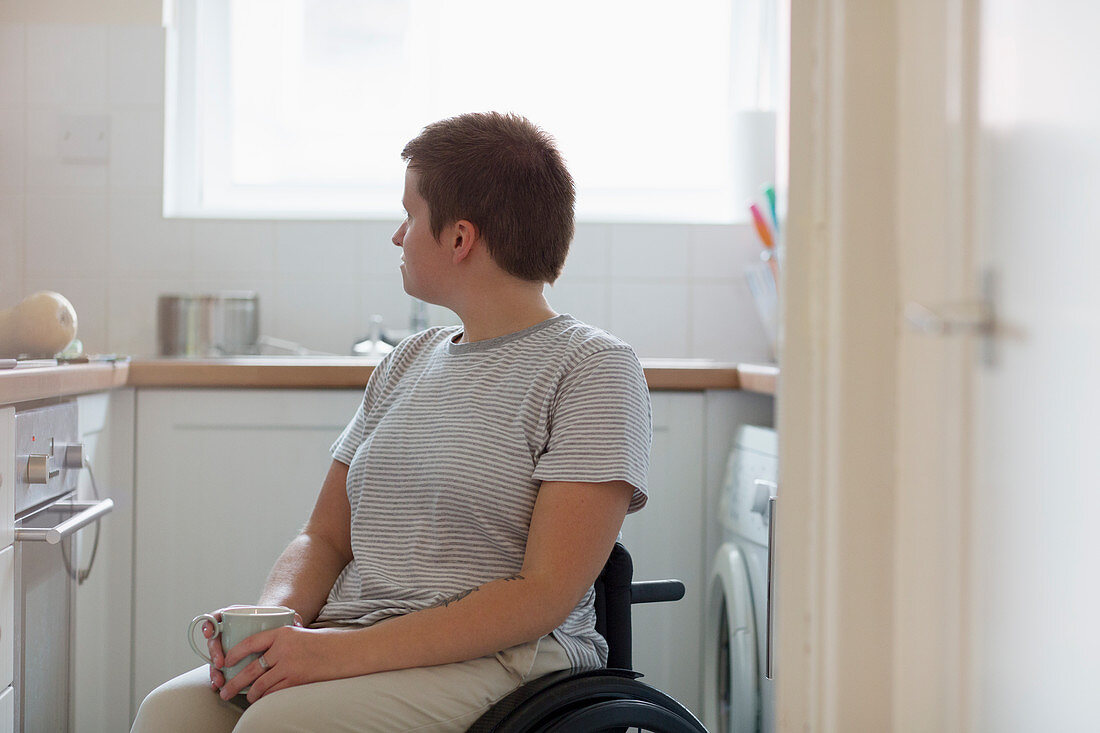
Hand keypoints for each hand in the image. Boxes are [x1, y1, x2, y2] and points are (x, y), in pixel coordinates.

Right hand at [205, 606, 303, 692]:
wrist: (275, 632)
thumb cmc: (277, 624)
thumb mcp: (282, 619)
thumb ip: (290, 618)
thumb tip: (298, 623)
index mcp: (237, 617)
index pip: (218, 616)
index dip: (210, 623)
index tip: (210, 632)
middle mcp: (228, 631)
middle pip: (214, 640)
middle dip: (214, 652)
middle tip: (221, 663)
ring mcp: (226, 646)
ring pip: (214, 656)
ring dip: (213, 669)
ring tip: (220, 680)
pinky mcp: (229, 660)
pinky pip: (218, 668)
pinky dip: (216, 676)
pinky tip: (219, 685)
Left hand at [218, 624, 342, 703]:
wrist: (347, 651)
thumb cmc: (326, 642)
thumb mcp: (301, 633)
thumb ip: (282, 642)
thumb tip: (262, 655)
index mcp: (283, 633)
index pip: (250, 642)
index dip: (235, 654)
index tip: (226, 661)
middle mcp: (283, 649)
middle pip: (250, 669)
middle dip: (234, 683)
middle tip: (224, 690)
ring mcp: (290, 666)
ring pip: (260, 685)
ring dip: (249, 694)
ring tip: (245, 698)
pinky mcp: (297, 680)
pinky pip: (273, 693)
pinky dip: (265, 698)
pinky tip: (262, 700)